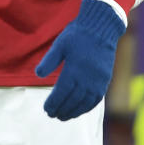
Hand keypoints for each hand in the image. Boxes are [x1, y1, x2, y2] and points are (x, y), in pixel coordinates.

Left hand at [35, 0, 125, 120]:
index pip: (62, 92)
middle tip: (52, 115)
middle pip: (72, 100)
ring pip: (84, 103)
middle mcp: (87, 78)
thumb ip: (49, 60)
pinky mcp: (105, 80)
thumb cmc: (77, 35)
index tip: (46, 109)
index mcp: (74, 69)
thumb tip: (38, 75)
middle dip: (61, 110)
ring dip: (74, 112)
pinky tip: (80, 110)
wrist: (101, 28)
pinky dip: (87, 107)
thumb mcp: (60, 44)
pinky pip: (96, 99)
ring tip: (64, 116)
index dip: (53, 103)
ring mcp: (97, 80)